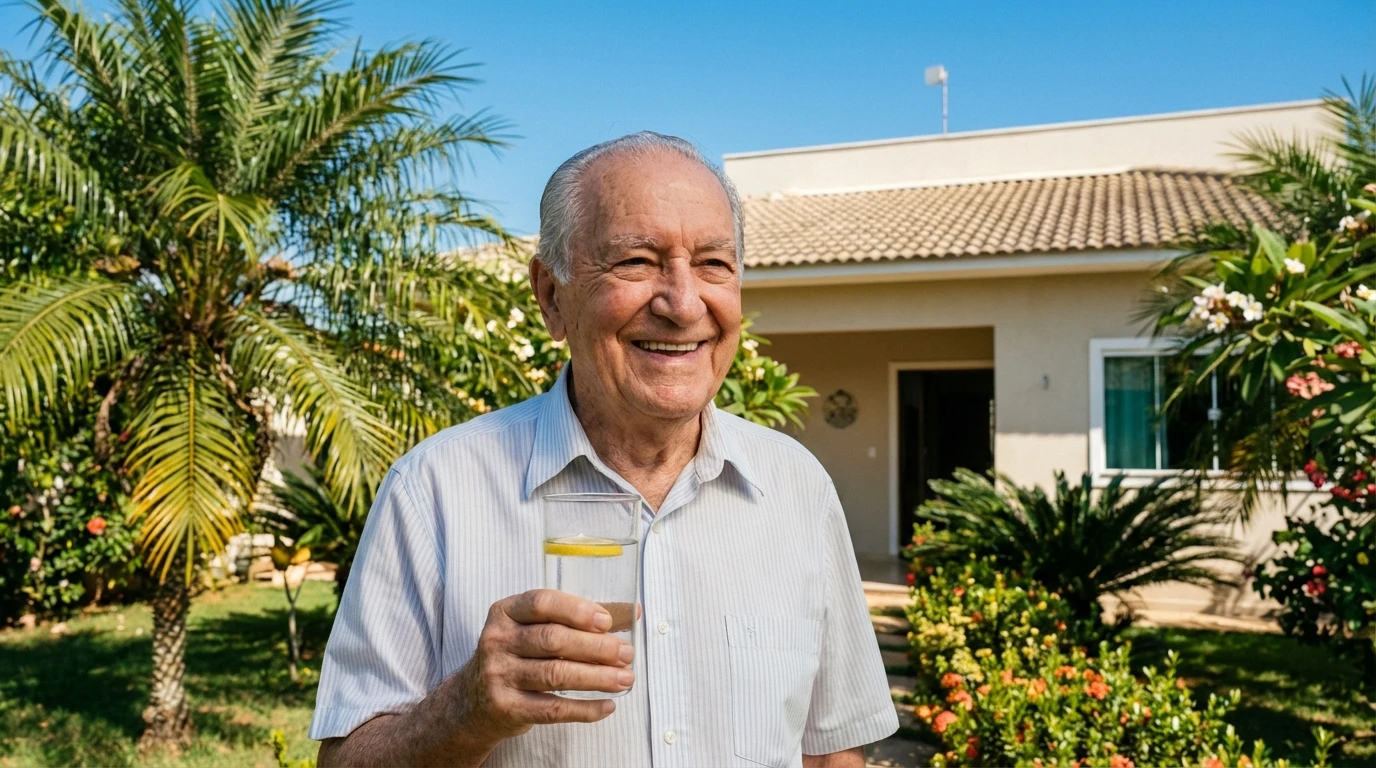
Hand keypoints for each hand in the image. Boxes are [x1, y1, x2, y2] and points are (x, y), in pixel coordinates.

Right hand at [452, 589, 635, 739]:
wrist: (472, 701)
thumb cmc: (515, 656)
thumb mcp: (533, 629)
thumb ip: (577, 618)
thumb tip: (632, 613)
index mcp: (505, 612)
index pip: (542, 602)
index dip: (577, 610)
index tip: (606, 622)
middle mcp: (497, 641)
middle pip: (554, 640)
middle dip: (596, 647)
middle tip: (626, 653)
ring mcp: (499, 675)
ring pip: (556, 674)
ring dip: (597, 677)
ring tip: (625, 678)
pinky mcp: (506, 708)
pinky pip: (552, 709)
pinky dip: (584, 708)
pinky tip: (607, 705)